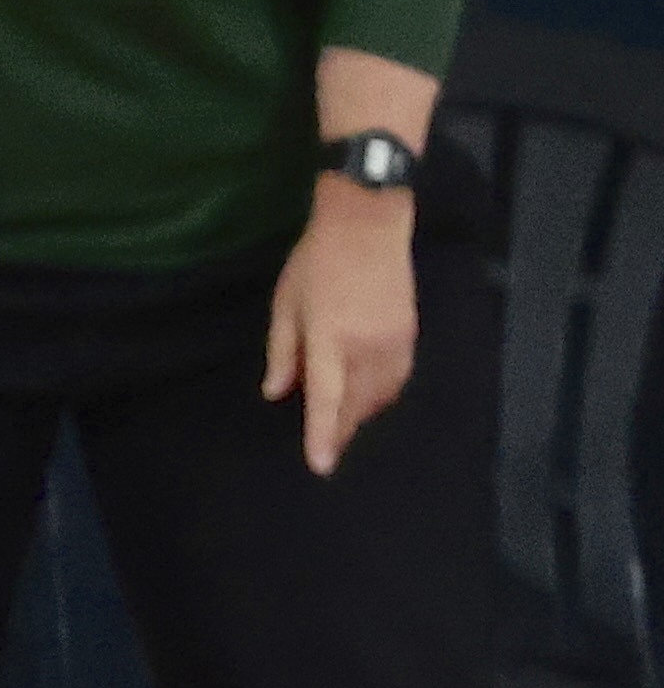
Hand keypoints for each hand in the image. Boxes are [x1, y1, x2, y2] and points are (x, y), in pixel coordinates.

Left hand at [263, 191, 418, 473]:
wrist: (370, 222)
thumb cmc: (318, 260)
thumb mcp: (286, 304)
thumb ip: (283, 351)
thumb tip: (277, 392)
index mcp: (330, 338)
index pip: (327, 398)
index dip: (323, 434)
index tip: (321, 465)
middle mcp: (366, 345)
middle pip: (357, 403)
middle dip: (343, 429)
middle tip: (328, 449)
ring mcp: (393, 339)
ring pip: (380, 393)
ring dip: (363, 413)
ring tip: (345, 426)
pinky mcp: (409, 331)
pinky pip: (397, 376)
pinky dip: (382, 393)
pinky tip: (370, 397)